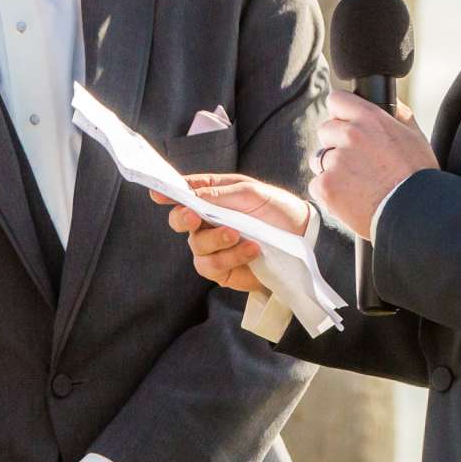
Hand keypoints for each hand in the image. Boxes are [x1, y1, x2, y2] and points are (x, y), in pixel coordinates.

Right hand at [149, 173, 307, 293]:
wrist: (302, 238)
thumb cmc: (276, 209)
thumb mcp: (251, 193)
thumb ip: (219, 195)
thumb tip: (190, 196)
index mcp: (212, 196)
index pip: (184, 192)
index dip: (169, 192)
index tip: (158, 194)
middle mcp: (207, 220)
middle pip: (180, 220)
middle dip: (182, 218)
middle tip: (194, 216)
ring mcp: (213, 246)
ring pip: (196, 245)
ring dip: (216, 239)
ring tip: (239, 235)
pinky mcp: (222, 269)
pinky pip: (211, 266)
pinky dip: (229, 257)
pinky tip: (250, 250)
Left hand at [314, 89, 436, 233]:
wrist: (414, 213)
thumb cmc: (418, 177)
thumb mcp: (414, 137)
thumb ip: (397, 114)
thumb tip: (387, 101)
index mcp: (370, 119)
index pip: (336, 100)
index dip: (341, 114)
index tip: (346, 124)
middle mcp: (350, 135)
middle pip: (325, 130)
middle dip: (336, 143)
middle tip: (357, 162)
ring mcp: (335, 161)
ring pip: (319, 158)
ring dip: (331, 168)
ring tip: (356, 182)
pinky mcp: (326, 186)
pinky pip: (317, 184)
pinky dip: (329, 192)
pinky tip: (350, 198)